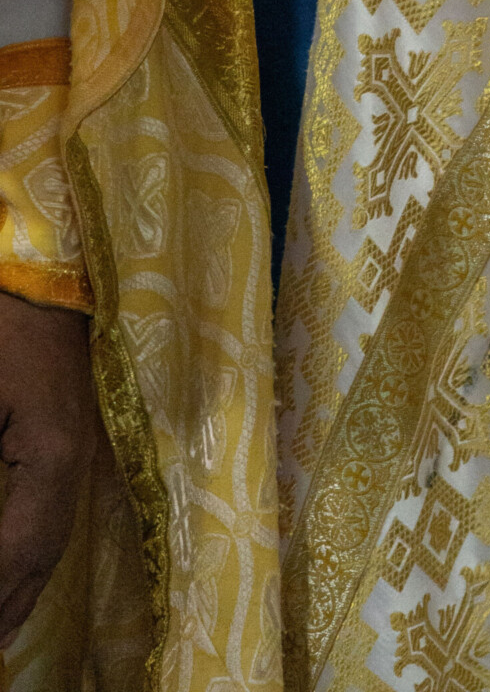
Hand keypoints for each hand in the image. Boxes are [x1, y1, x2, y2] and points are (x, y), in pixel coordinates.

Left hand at [0, 288, 99, 646]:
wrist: (50, 263)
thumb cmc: (5, 325)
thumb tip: (1, 547)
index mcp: (54, 454)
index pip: (19, 550)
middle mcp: (74, 458)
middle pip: (40, 553)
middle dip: (9, 605)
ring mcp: (77, 442)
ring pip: (50, 534)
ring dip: (21, 585)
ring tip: (0, 632)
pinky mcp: (68, 428)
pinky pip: (50, 507)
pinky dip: (31, 550)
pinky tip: (16, 571)